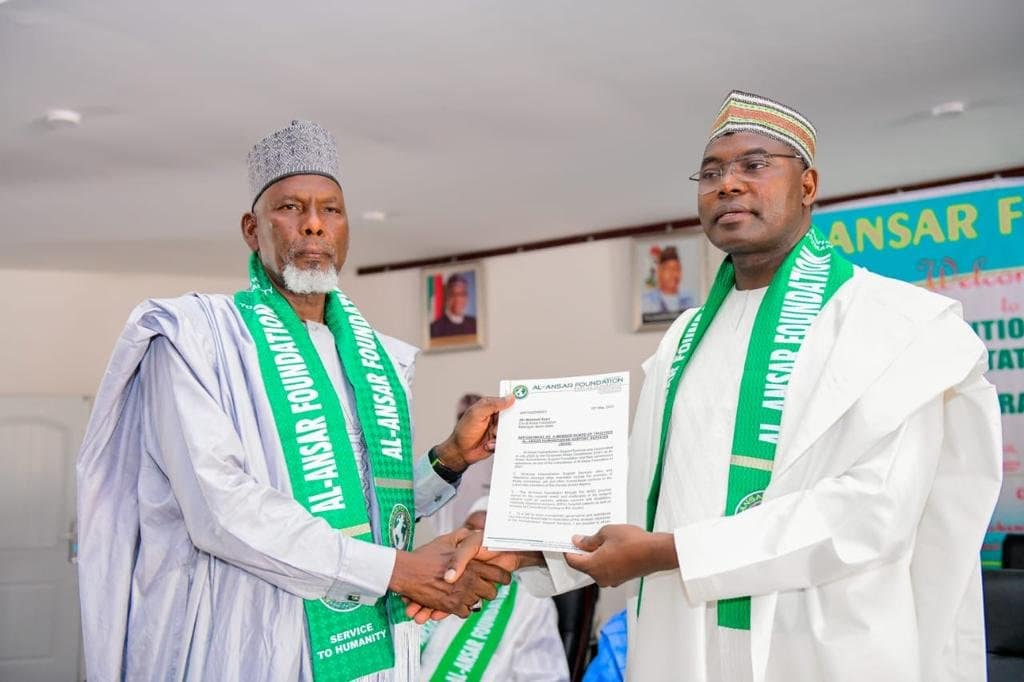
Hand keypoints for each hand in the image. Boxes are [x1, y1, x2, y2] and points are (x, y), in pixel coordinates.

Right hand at [404, 532, 538, 622]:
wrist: (407, 572)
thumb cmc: (425, 557)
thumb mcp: (446, 540)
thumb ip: (463, 537)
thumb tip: (474, 532)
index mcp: (472, 565)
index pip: (498, 574)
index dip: (503, 577)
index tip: (504, 579)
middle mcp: (470, 581)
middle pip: (491, 592)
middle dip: (488, 591)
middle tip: (483, 588)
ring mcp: (461, 595)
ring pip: (478, 603)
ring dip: (473, 599)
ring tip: (466, 594)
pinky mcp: (451, 607)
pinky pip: (465, 612)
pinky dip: (462, 609)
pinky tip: (457, 601)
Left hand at [433, 395, 514, 470]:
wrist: (460, 451)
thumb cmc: (465, 430)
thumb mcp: (477, 413)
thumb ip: (493, 404)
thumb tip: (510, 398)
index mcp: (490, 407)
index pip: (506, 401)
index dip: (516, 401)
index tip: (526, 401)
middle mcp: (495, 417)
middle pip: (512, 416)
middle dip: (511, 422)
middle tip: (503, 425)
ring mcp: (498, 429)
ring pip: (510, 430)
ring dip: (500, 434)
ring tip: (490, 436)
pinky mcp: (499, 440)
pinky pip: (506, 441)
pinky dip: (497, 443)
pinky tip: (488, 444)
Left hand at [563, 524, 677, 586]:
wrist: (656, 552)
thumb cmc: (632, 542)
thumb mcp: (606, 533)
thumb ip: (589, 540)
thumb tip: (578, 542)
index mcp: (593, 567)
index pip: (572, 561)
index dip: (567, 550)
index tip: (566, 541)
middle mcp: (600, 577)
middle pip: (584, 565)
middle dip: (583, 551)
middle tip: (583, 536)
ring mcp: (612, 580)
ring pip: (597, 567)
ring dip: (596, 555)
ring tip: (600, 538)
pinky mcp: (622, 578)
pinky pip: (607, 569)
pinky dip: (606, 559)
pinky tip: (611, 546)